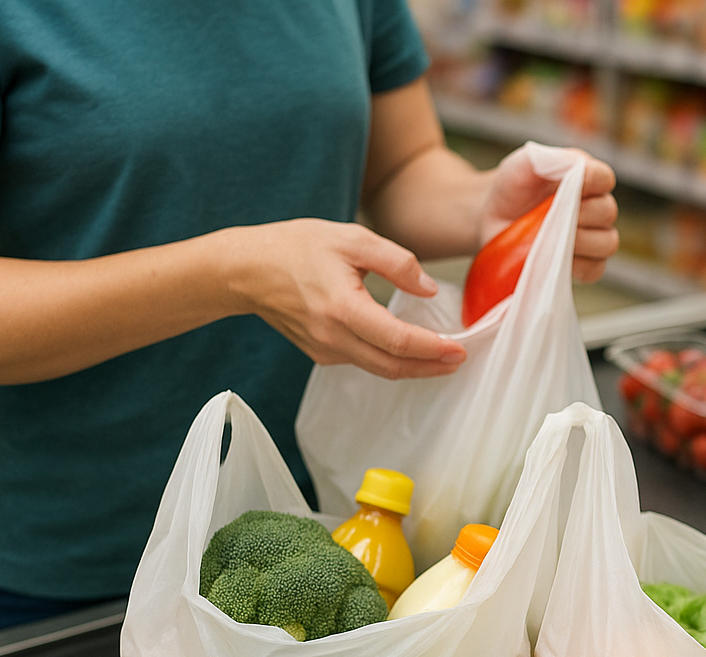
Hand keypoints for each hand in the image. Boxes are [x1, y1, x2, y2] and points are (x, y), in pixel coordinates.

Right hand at [222, 219, 465, 379]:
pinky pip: (362, 361)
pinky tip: (406, 348)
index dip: (432, 349)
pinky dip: (389, 359)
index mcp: (342, 308)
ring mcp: (324, 350)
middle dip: (430, 368)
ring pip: (378, 368)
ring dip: (412, 367)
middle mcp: (332, 337)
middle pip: (392, 366)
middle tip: (459, 361)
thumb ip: (397, 262)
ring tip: (441, 357)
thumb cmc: (296, 247)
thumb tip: (429, 290)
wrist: (246, 269)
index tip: (459, 350)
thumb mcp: (351, 238)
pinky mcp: (321, 353)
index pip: (397, 340)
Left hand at [479, 147, 618, 283]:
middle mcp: (597, 207)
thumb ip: (549, 159)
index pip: (605, 178)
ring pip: (607, 242)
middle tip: (549, 216)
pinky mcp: (586, 265)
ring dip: (579, 242)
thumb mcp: (524, 164)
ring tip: (550, 238)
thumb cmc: (513, 188)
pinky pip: (595, 270)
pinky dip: (577, 266)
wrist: (494, 217)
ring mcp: (595, 238)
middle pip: (607, 212)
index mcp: (587, 177)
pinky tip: (555, 259)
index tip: (567, 186)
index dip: (591, 182)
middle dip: (578, 215)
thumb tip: (574, 167)